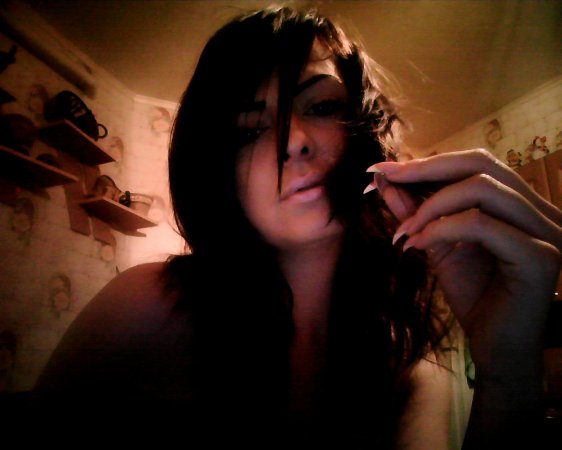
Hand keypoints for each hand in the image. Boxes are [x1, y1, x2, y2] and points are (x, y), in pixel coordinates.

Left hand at [366, 149, 560, 381]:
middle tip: (387, 179)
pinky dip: (443, 229)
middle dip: (426, 169)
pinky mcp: (540, 257)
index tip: (385, 169)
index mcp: (520, 204)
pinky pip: (482, 225)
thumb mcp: (438, 245)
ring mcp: (546, 232)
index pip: (476, 163)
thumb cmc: (474, 296)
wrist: (496, 348)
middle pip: (482, 164)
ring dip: (432, 206)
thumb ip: (417, 213)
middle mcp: (540, 211)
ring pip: (483, 189)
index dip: (428, 162)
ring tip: (405, 230)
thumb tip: (385, 181)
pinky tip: (419, 245)